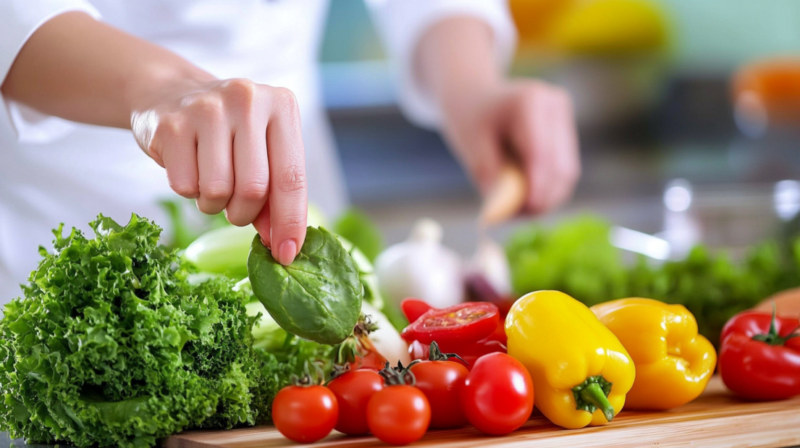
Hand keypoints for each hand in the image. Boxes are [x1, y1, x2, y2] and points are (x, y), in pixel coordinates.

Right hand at [131, 78, 306, 264]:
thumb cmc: (229, 133)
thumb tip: (283, 246)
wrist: (170, 94)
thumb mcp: (263, 151)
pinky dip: (188, 191)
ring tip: (211, 182)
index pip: (292, 177)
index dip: (290, 222)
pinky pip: (184, 187)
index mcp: (281, 106)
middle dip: (244, 214)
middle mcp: (247, 100)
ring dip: (214, 204)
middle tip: (236, 208)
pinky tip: (189, 167)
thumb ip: (277, 195)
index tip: (287, 254)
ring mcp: (206, 108)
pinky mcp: (170, 124)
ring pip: (217, 191)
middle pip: (254, 189)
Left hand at [440, 80, 579, 214]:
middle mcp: (555, 106)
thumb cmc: (470, 118)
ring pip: (567, 173)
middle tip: (514, 217)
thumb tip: (499, 211)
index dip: (538, 184)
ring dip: (546, 198)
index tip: (527, 210)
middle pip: (560, 165)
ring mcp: (564, 118)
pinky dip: (547, 190)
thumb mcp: (470, 144)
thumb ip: (487, 174)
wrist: (476, 96)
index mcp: (530, 101)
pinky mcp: (566, 133)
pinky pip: (563, 171)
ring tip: (516, 211)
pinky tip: (526, 200)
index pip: (540, 151)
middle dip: (542, 198)